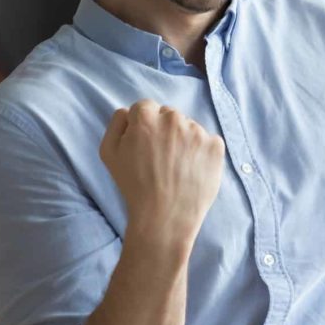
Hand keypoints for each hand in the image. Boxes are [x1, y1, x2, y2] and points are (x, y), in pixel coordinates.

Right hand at [99, 100, 225, 246]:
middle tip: (160, 158)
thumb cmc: (133, 187)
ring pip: (189, 127)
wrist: (165, 216)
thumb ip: (117, 123)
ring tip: (176, 168)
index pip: (146, 107)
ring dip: (183, 141)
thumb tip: (129, 111)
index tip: (145, 144)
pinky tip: (191, 170)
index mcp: (146, 117)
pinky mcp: (215, 145)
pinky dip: (201, 152)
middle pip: (169, 115)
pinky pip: (207, 141)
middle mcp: (173, 119)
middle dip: (164, 130)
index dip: (143, 126)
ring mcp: (197, 131)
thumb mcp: (108, 153)